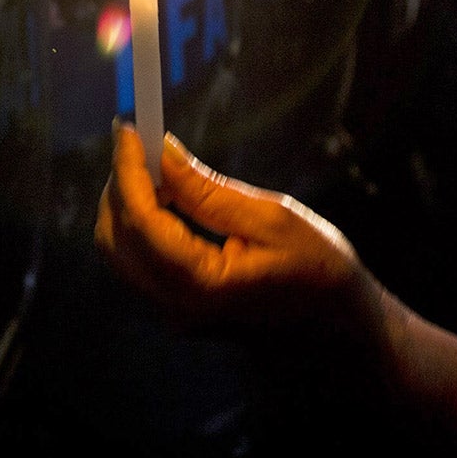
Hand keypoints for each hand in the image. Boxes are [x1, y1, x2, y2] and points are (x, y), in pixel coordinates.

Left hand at [93, 122, 379, 336]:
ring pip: (119, 251)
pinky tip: (166, 198)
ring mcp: (174, 315)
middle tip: (142, 143)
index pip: (140, 220)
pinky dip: (140, 225)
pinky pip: (137, 262)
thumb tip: (163, 153)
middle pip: (115, 237)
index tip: (128, 128)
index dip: (127, 169)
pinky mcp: (178, 311)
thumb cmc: (321, 271)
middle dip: (120, 185)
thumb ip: (208, 190)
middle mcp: (177, 308)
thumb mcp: (272, 218)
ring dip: (127, 204)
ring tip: (158, 167)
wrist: (341, 330)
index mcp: (202, 287)